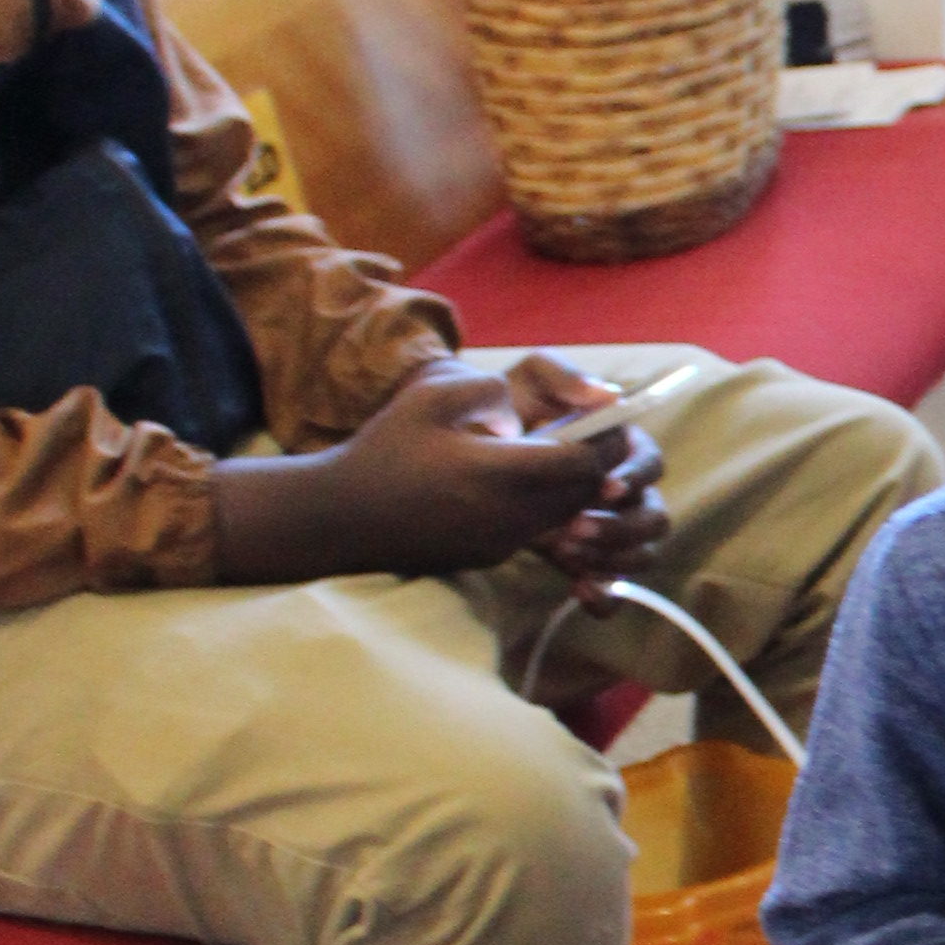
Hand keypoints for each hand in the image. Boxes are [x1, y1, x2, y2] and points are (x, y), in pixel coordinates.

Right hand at [207, 361, 646, 588]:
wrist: (340, 517)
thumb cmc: (384, 450)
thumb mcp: (432, 395)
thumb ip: (489, 388)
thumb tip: (526, 408)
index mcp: (501, 474)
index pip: (583, 462)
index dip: (603, 439)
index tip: (604, 416)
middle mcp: (511, 516)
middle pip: (585, 493)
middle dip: (597, 464)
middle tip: (595, 433)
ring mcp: (502, 542)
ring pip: (567, 515)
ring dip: (574, 487)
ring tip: (562, 454)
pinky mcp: (491, 556)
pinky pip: (539, 529)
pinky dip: (549, 507)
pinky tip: (526, 482)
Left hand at [500, 357, 667, 590]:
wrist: (465, 460)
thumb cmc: (507, 415)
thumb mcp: (526, 384)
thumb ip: (561, 376)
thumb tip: (610, 395)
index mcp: (622, 450)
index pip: (651, 465)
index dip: (633, 478)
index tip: (603, 488)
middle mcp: (625, 494)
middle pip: (655, 517)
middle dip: (622, 528)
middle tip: (575, 530)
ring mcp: (610, 531)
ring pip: (642, 555)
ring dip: (613, 559)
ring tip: (567, 553)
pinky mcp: (589, 562)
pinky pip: (614, 591)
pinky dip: (604, 596)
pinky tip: (580, 592)